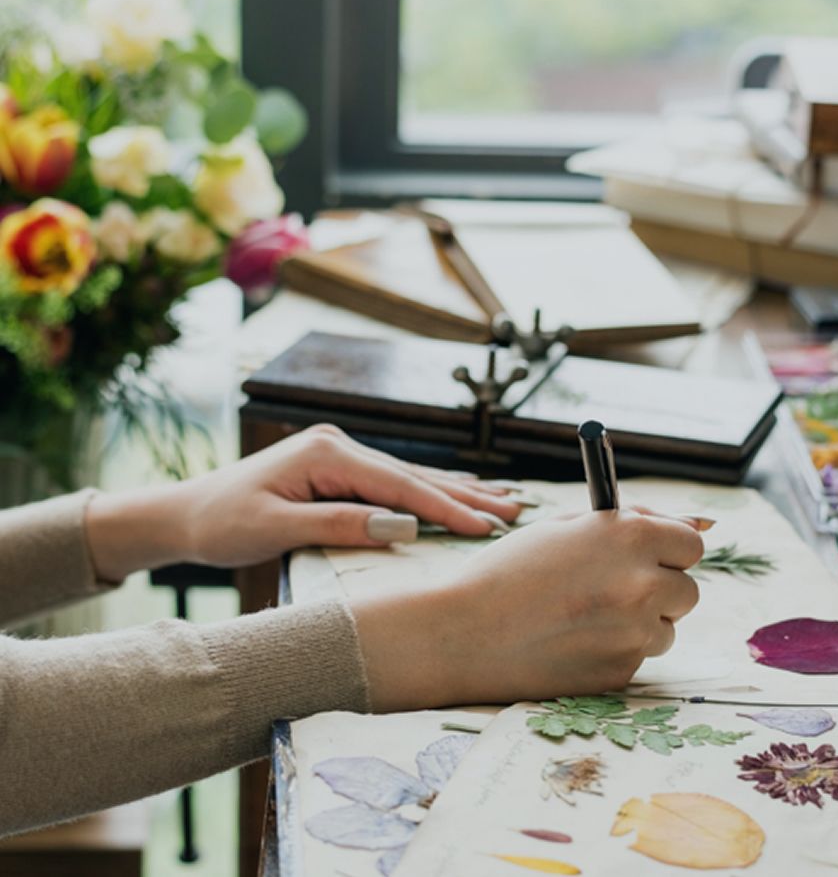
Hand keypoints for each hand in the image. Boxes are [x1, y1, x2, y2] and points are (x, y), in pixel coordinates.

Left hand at [86, 425, 520, 578]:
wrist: (184, 515)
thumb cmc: (221, 523)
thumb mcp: (274, 527)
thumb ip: (339, 524)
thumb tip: (401, 528)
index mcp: (327, 453)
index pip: (399, 486)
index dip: (445, 508)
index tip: (485, 527)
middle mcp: (340, 446)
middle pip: (415, 477)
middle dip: (467, 496)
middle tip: (516, 512)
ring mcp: (342, 455)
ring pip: (412, 478)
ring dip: (458, 492)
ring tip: (504, 501)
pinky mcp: (340, 469)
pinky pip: (396, 482)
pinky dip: (431, 491)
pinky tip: (460, 491)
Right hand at [351, 509, 703, 709]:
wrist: (461, 633)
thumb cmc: (508, 572)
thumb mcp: (566, 528)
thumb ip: (632, 522)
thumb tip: (701, 523)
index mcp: (631, 536)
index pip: (691, 543)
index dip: (669, 550)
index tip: (650, 558)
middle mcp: (643, 582)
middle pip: (688, 590)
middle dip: (660, 590)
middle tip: (612, 591)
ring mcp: (635, 632)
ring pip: (665, 629)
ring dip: (639, 624)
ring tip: (582, 620)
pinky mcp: (622, 672)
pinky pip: (636, 658)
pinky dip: (614, 653)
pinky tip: (571, 645)